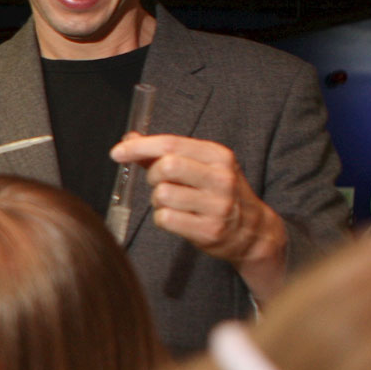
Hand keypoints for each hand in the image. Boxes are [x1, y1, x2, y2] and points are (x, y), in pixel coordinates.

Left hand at [110, 133, 291, 299]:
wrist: (252, 231)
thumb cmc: (220, 194)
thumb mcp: (203, 166)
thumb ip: (167, 153)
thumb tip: (131, 138)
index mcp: (219, 156)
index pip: (171, 143)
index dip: (139, 147)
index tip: (118, 152)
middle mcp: (221, 178)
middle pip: (167, 167)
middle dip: (152, 175)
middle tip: (158, 183)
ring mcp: (217, 205)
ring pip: (162, 194)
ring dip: (157, 200)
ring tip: (172, 203)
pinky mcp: (209, 230)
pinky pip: (165, 218)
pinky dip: (162, 218)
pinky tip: (177, 218)